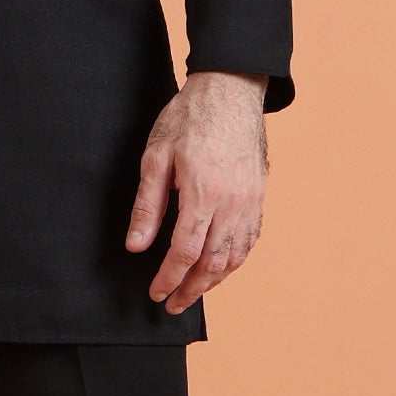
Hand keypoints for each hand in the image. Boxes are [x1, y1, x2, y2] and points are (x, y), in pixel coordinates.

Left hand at [125, 70, 267, 315]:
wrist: (232, 89)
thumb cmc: (190, 117)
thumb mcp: (156, 156)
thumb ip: (148, 205)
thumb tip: (136, 246)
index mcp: (203, 193)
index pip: (185, 252)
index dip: (169, 278)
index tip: (156, 293)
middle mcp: (232, 202)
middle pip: (212, 262)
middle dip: (191, 289)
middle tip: (173, 305)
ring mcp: (250, 200)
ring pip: (235, 256)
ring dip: (214, 281)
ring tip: (194, 292)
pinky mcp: (259, 195)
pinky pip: (250, 239)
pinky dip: (235, 260)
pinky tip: (221, 267)